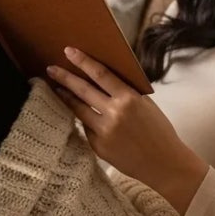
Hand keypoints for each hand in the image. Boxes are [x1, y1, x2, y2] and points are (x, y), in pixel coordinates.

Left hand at [47, 47, 207, 215]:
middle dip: (65, 77)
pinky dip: (83, 120)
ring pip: (78, 109)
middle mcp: (114, 114)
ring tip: (57, 88)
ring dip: (66, 97)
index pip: (100, 74)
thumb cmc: (158, 131)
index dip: (83, 61)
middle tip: (51, 69)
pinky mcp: (97, 146)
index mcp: (129, 99)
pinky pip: (86, 128)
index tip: (69, 51)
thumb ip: (126, 92)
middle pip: (83, 90)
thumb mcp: (146, 105)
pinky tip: (79, 114)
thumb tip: (103, 78)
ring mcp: (103, 131)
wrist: (163, 163)